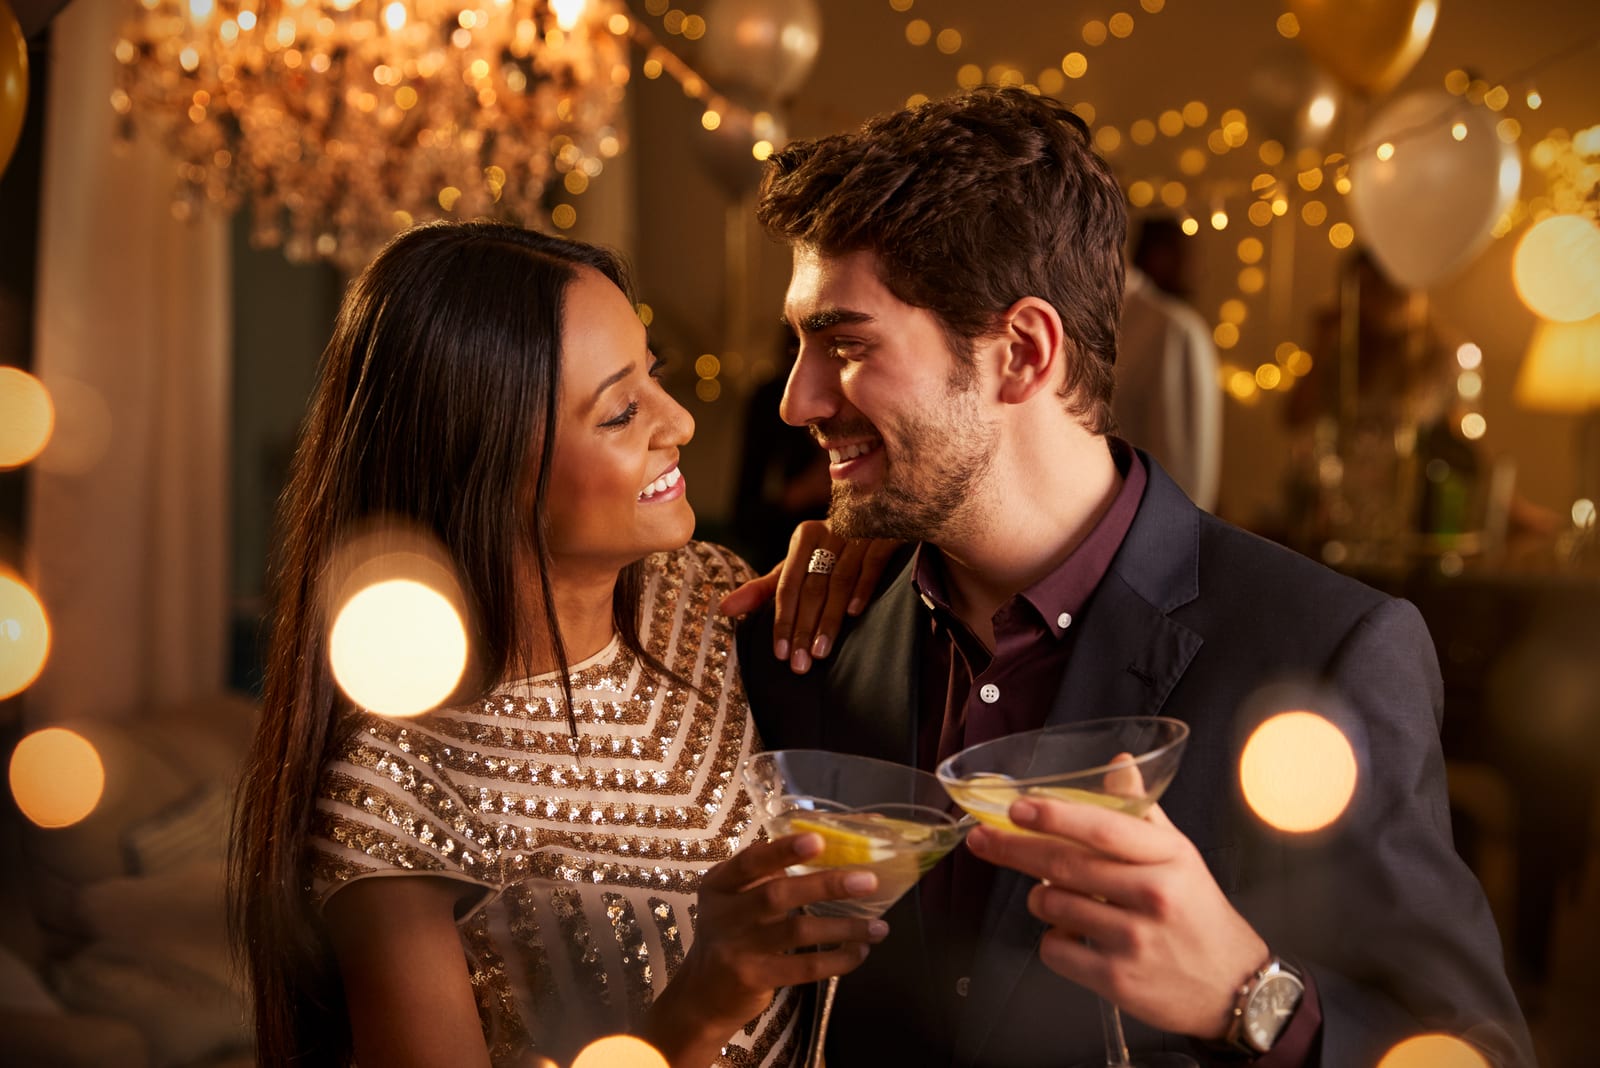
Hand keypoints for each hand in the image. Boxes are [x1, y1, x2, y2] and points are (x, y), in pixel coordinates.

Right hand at [641, 833, 887, 1064]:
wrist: (702, 995)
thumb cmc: (732, 935)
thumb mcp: (737, 900)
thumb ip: (770, 876)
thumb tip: (834, 848)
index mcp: (721, 884)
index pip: (751, 861)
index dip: (784, 850)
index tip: (818, 840)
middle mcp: (724, 913)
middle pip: (778, 894)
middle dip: (826, 885)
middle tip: (868, 882)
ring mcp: (737, 948)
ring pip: (797, 932)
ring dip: (843, 928)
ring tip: (878, 927)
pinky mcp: (753, 978)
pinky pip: (803, 968)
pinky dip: (836, 960)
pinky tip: (859, 952)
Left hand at [718, 520, 902, 673]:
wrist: (878, 518)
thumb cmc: (830, 553)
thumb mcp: (797, 567)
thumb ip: (763, 589)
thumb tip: (723, 609)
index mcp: (805, 537)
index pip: (788, 584)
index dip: (782, 619)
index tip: (779, 653)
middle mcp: (830, 532)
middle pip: (812, 587)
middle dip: (803, 628)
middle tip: (799, 664)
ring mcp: (859, 534)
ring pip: (840, 581)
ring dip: (830, 619)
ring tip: (820, 652)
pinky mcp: (886, 538)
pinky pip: (872, 565)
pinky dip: (863, 590)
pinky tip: (855, 615)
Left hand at [965, 797, 1266, 1040]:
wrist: (1233, 988)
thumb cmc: (1198, 914)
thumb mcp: (1180, 855)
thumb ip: (1142, 810)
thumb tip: (1117, 762)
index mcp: (1169, 856)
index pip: (1102, 827)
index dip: (1053, 815)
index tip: (1015, 808)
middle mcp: (1153, 894)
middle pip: (1064, 864)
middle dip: (1013, 848)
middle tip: (983, 839)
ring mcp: (1134, 939)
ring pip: (1051, 905)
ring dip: (1041, 898)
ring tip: (1060, 898)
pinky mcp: (1117, 979)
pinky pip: (1054, 949)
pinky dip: (1053, 940)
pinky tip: (1074, 937)